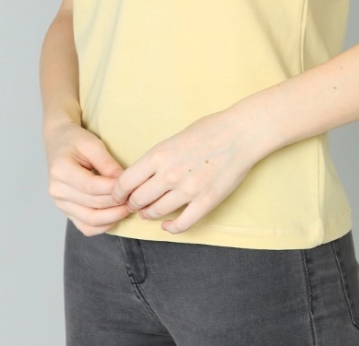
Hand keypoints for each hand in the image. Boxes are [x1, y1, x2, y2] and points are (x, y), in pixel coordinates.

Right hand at [45, 120, 131, 235]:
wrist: (58, 142)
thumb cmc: (76, 140)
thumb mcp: (92, 144)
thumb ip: (107, 164)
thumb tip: (123, 182)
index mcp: (61, 170)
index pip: (91, 186)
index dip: (113, 189)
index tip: (131, 187)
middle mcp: (57, 190)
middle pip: (92, 204)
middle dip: (116, 204)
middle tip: (135, 199)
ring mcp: (60, 203)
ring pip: (89, 220)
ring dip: (112, 218)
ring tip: (129, 209)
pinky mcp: (66, 211)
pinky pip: (85, 227)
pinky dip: (102, 226)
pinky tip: (116, 218)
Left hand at [109, 108, 262, 234]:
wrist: (241, 133)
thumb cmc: (209, 129)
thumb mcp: (174, 138)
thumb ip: (157, 158)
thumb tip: (142, 175)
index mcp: (159, 155)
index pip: (125, 182)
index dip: (118, 192)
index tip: (118, 195)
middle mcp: (169, 174)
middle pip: (138, 199)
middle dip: (132, 204)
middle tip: (133, 205)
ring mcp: (188, 190)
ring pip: (156, 212)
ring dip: (149, 214)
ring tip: (148, 212)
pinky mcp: (205, 202)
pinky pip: (181, 224)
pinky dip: (170, 228)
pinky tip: (167, 225)